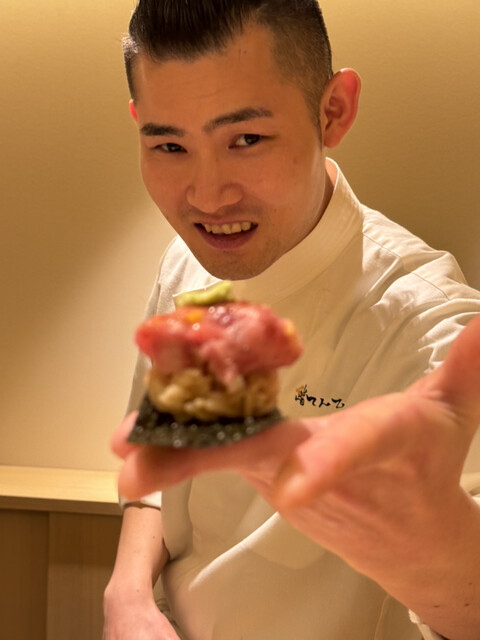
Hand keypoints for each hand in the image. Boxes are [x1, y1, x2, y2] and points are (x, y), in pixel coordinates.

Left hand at [113, 314, 479, 638]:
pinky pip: (222, 451)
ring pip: (226, 456)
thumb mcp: (452, 416)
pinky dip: (184, 438)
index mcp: (372, 449)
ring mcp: (285, 477)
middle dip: (196, 458)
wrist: (409, 540)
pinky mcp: (266, 477)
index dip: (327, 462)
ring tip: (123, 450)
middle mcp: (317, 469)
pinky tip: (144, 433)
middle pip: (255, 457)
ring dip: (172, 451)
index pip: (355, 450)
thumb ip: (468, 368)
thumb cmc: (424, 470)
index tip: (291, 485)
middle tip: (134, 463)